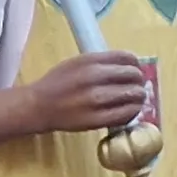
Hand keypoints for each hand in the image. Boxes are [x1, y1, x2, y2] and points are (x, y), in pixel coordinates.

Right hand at [8, 50, 157, 136]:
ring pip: (133, 95)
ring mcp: (96, 99)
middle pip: (133, 76)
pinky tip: (128, 111)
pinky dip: (132, 112)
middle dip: (139, 81)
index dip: (135, 64)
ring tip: (135, 100)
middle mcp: (94, 77)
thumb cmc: (58, 83)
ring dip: (139, 97)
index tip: (135, 70)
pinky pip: (125, 114)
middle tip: (136, 87)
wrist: (38, 106)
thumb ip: (101, 63)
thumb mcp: (76, 63)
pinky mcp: (96, 119)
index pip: (126, 57)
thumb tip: (129, 66)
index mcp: (90, 60)